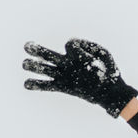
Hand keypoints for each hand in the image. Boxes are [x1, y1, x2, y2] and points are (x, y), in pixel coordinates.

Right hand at [22, 38, 137, 117]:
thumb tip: (72, 45)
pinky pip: (49, 86)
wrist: (112, 92)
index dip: (75, 48)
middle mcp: (68, 64)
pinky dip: (38, 85)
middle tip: (27, 46)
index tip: (88, 58)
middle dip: (38, 51)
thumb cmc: (110, 72)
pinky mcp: (64, 87)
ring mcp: (65, 75)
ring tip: (24, 64)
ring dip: (35, 67)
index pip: (70, 45)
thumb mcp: (104, 54)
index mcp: (77, 54)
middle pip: (50, 55)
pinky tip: (26, 84)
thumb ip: (90, 46)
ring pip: (46, 69)